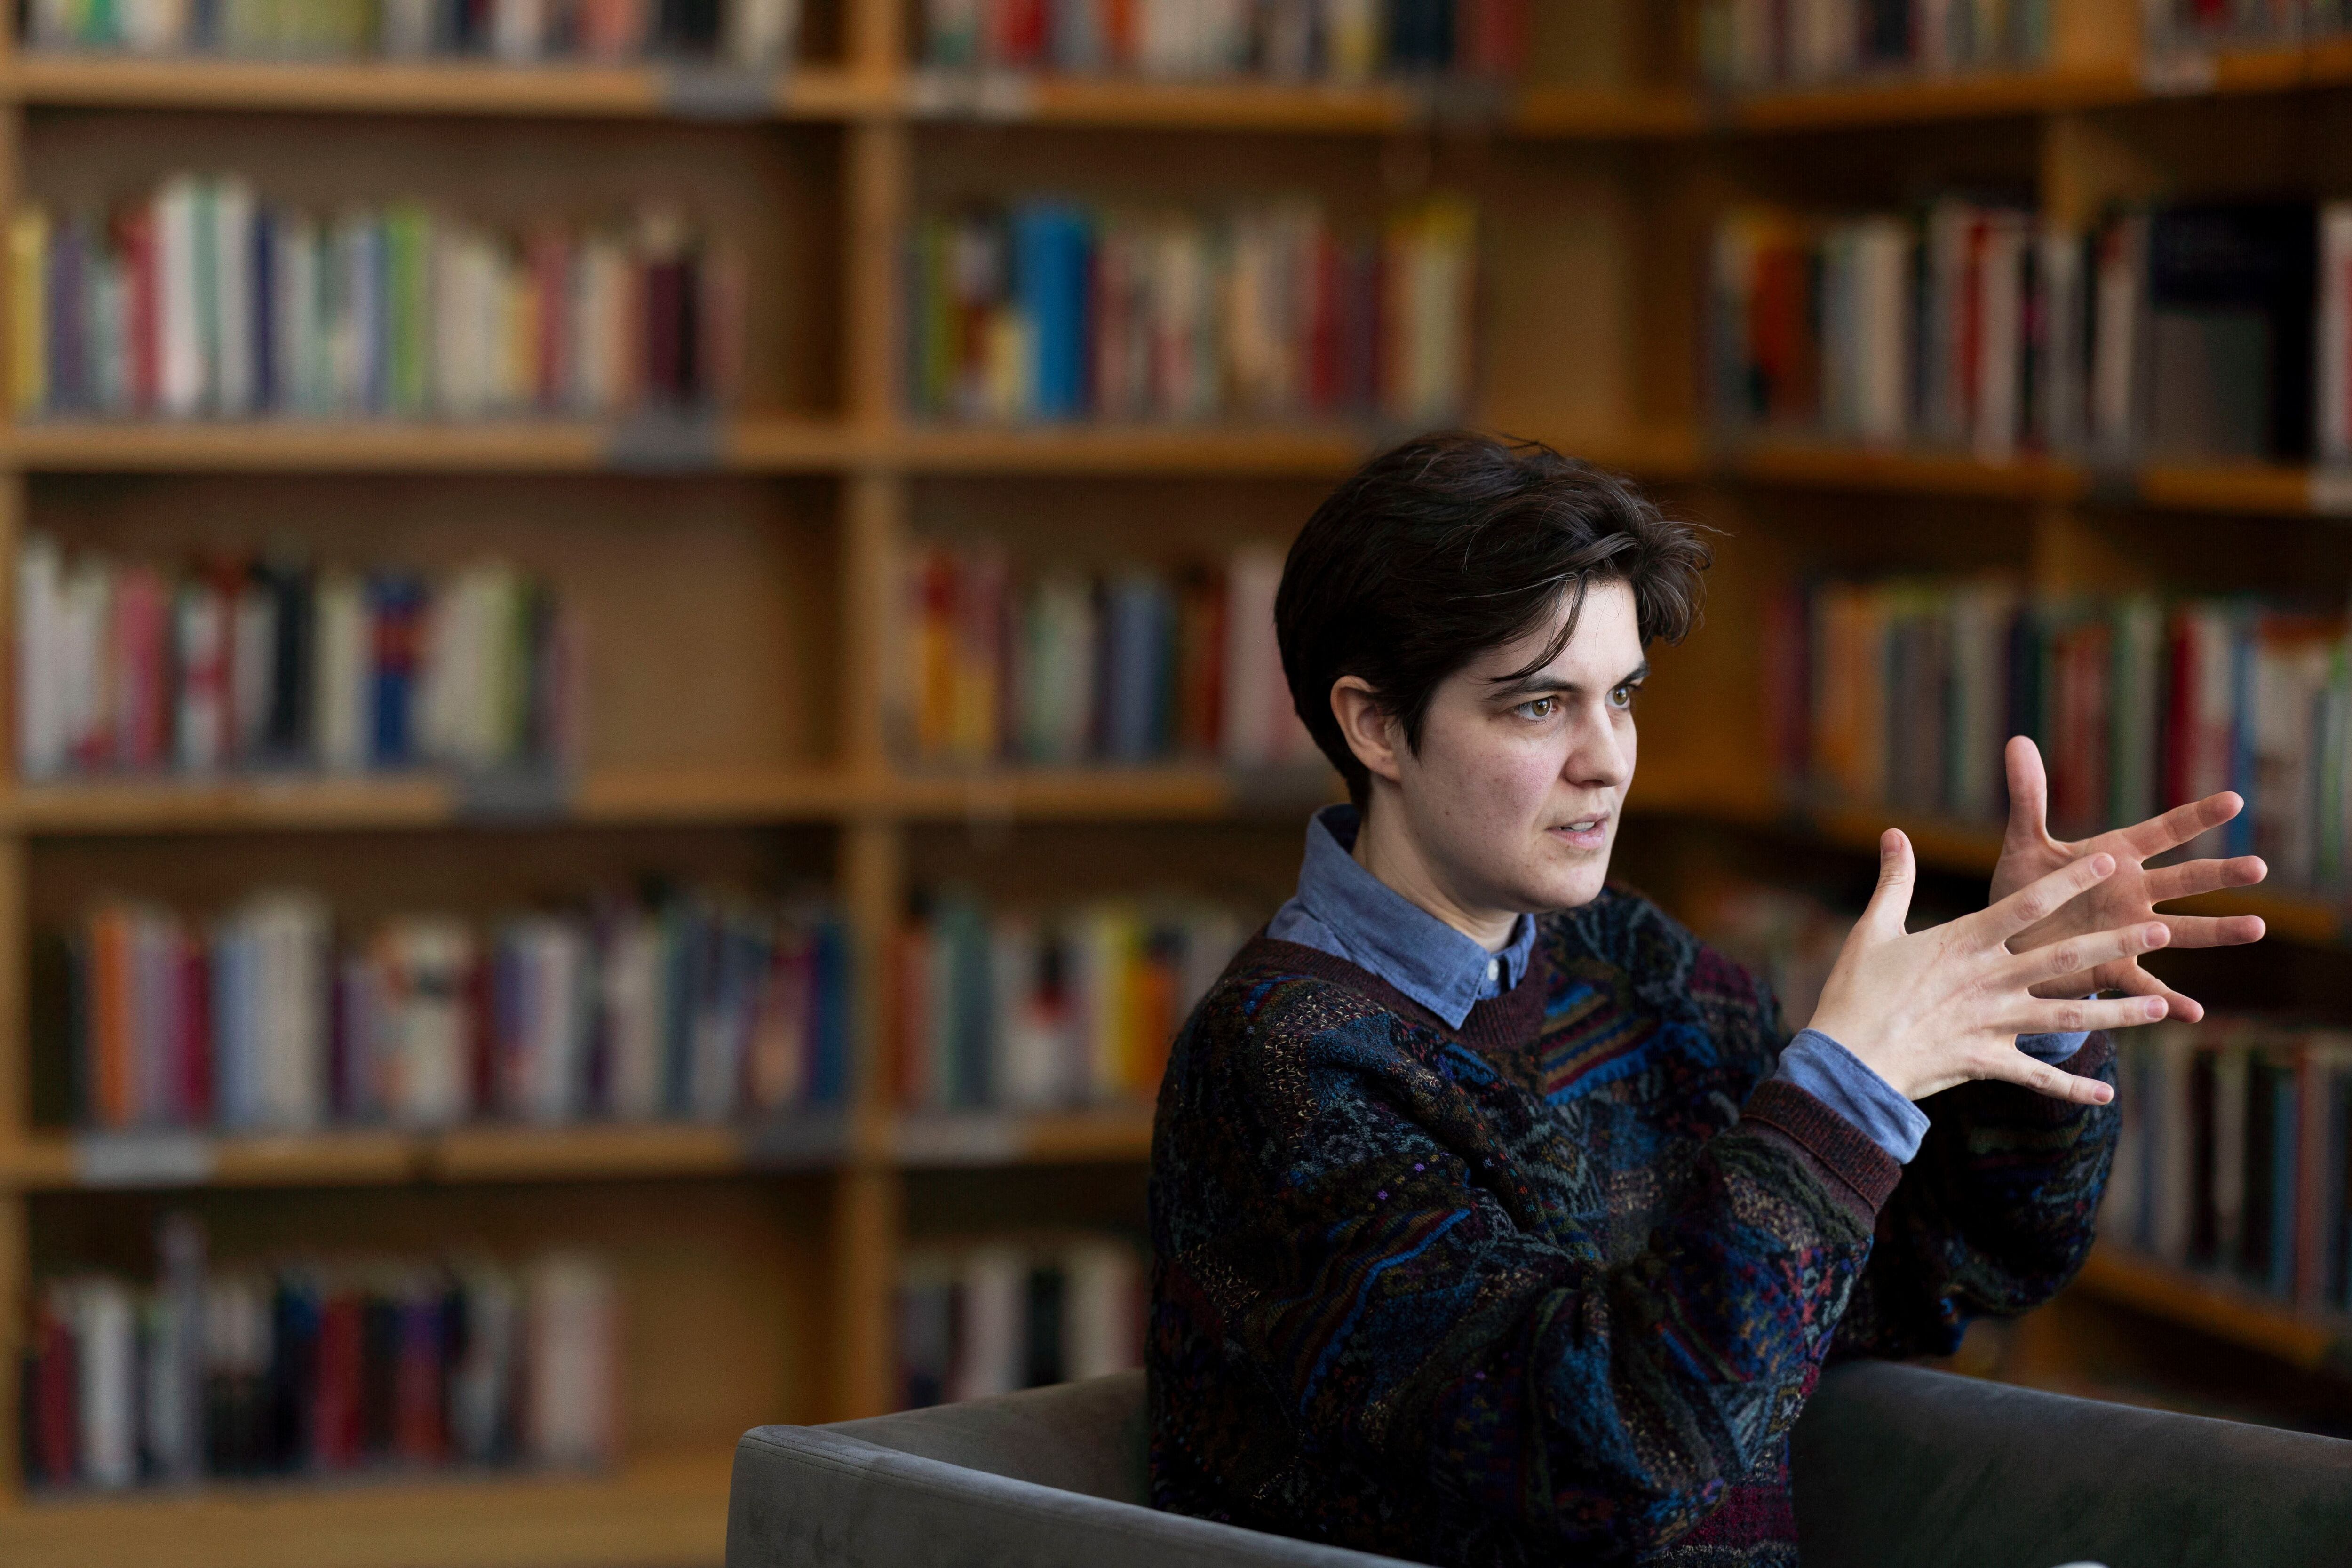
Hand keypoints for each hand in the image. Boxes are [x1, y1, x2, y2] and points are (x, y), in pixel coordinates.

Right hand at [1808, 831, 2166, 1104]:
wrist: (1850, 1061)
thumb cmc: (1855, 992)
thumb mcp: (1871, 930)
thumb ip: (1894, 882)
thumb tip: (1892, 833)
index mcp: (1963, 943)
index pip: (2027, 904)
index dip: (2069, 881)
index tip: (2107, 860)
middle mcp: (1989, 980)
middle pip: (2064, 957)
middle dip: (2116, 943)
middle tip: (2160, 927)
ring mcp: (1993, 1023)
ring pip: (2067, 1016)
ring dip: (2118, 1013)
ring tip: (2161, 1006)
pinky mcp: (1988, 1062)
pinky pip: (2039, 1077)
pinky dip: (2073, 1087)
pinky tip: (2106, 1094)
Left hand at [1990, 737, 2266, 1020]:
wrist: (2005, 942)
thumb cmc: (2021, 890)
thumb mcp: (2023, 843)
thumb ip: (2028, 796)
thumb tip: (2019, 740)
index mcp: (2114, 858)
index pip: (2163, 832)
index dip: (2196, 817)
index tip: (2234, 800)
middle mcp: (2132, 894)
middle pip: (2184, 880)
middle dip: (2220, 873)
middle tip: (2258, 867)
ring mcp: (2129, 932)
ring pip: (2181, 930)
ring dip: (2217, 930)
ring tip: (2256, 927)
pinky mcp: (2113, 968)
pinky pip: (2147, 986)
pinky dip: (2168, 1000)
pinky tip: (2193, 1012)